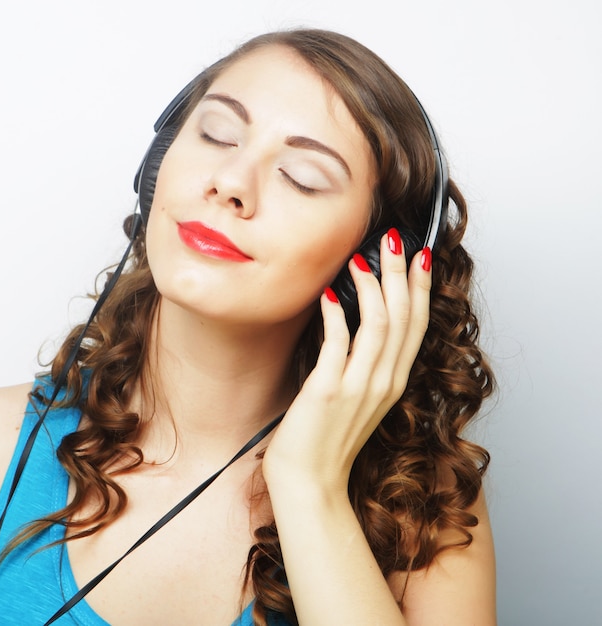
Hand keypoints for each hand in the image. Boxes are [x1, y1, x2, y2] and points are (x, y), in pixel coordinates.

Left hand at [263, 229, 432, 494]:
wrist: (311, 483)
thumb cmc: (329, 440)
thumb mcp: (359, 399)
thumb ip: (365, 364)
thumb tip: (356, 321)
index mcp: (393, 381)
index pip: (416, 325)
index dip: (419, 288)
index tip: (420, 256)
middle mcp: (384, 382)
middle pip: (403, 317)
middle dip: (401, 273)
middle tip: (395, 240)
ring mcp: (359, 387)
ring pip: (379, 324)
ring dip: (372, 286)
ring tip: (361, 257)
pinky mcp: (329, 391)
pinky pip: (339, 343)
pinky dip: (337, 315)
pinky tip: (330, 294)